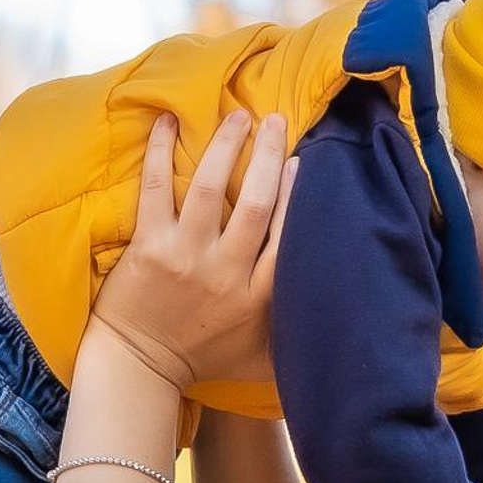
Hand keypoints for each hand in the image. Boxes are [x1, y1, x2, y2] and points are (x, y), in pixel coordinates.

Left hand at [90, 109, 297, 392]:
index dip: (295, 194)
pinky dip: (158, 151)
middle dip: (267, 156)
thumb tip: (341, 317)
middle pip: (253, 203)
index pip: (284, 236)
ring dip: (225, 145)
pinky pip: (155, 189)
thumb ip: (297, 332)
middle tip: (275, 120)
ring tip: (236, 115)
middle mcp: (226, 272)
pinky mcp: (148, 247)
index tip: (302, 162)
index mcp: (258, 296)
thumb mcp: (264, 356)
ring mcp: (185, 256)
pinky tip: (167, 121)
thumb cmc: (205, 359)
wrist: (140, 367)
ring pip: (208, 188)